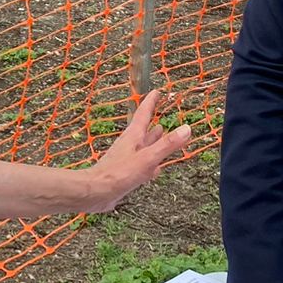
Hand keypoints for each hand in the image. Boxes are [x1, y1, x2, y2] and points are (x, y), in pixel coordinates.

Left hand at [81, 91, 191, 211]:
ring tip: (160, 134)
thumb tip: (186, 128)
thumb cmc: (119, 173)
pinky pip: (141, 163)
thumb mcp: (148, 158)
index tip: (156, 92)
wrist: (96, 191)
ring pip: (143, 146)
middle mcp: (130, 145)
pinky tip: (155, 168)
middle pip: (144, 130)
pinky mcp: (125, 172)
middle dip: (153, 122)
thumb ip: (168, 144)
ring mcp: (127, 158)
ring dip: (152, 141)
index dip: (151, 102)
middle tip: (160, 113)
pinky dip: (150, 162)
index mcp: (134, 136)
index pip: (144, 114)